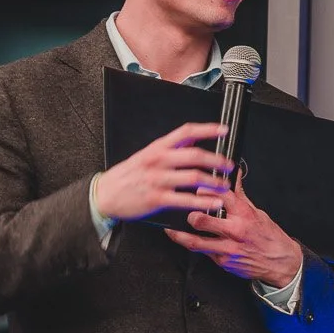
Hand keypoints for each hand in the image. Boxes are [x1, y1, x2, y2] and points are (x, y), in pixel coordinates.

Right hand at [94, 122, 231, 221]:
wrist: (104, 195)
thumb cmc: (128, 175)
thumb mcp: (147, 155)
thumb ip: (169, 149)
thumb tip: (193, 141)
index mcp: (158, 148)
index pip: (186, 132)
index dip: (207, 129)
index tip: (223, 130)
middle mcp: (158, 161)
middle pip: (195, 155)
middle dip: (217, 160)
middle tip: (229, 166)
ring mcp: (157, 180)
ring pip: (193, 178)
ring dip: (214, 182)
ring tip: (225, 186)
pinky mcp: (156, 198)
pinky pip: (185, 200)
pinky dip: (203, 202)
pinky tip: (214, 203)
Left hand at [165, 171, 303, 288]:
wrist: (280, 261)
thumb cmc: (269, 236)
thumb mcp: (257, 212)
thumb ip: (240, 195)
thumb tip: (234, 175)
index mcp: (245, 215)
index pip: (221, 197)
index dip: (205, 190)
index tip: (196, 187)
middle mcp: (235, 231)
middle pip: (203, 220)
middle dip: (190, 214)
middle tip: (181, 210)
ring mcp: (228, 247)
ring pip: (196, 242)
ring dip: (180, 235)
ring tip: (171, 229)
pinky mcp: (223, 261)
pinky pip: (202, 252)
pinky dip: (192, 245)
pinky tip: (184, 240)